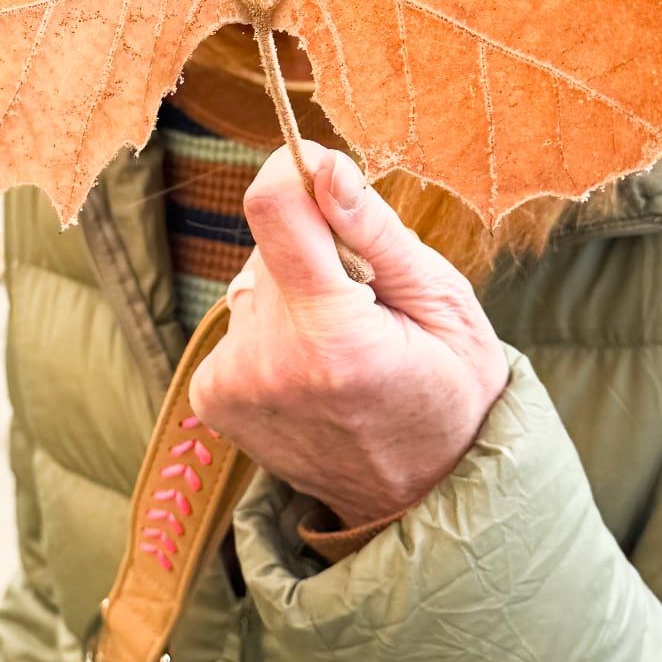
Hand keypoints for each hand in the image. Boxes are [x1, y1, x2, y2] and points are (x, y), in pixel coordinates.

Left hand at [188, 139, 507, 528]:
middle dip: (316, 249)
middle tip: (367, 302)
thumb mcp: (444, 302)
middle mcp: (271, 364)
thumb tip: (322, 164)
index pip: (272, 210)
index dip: (296, 172)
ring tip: (345, 347)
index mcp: (335, 338)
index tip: (325, 174)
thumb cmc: (449, 389)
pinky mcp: (212, 398)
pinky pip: (240, 320)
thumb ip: (375, 230)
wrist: (423, 497)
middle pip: (271, 243)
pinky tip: (313, 370)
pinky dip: (274, 330)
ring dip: (294, 293)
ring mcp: (234, 386)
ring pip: (255, 281)